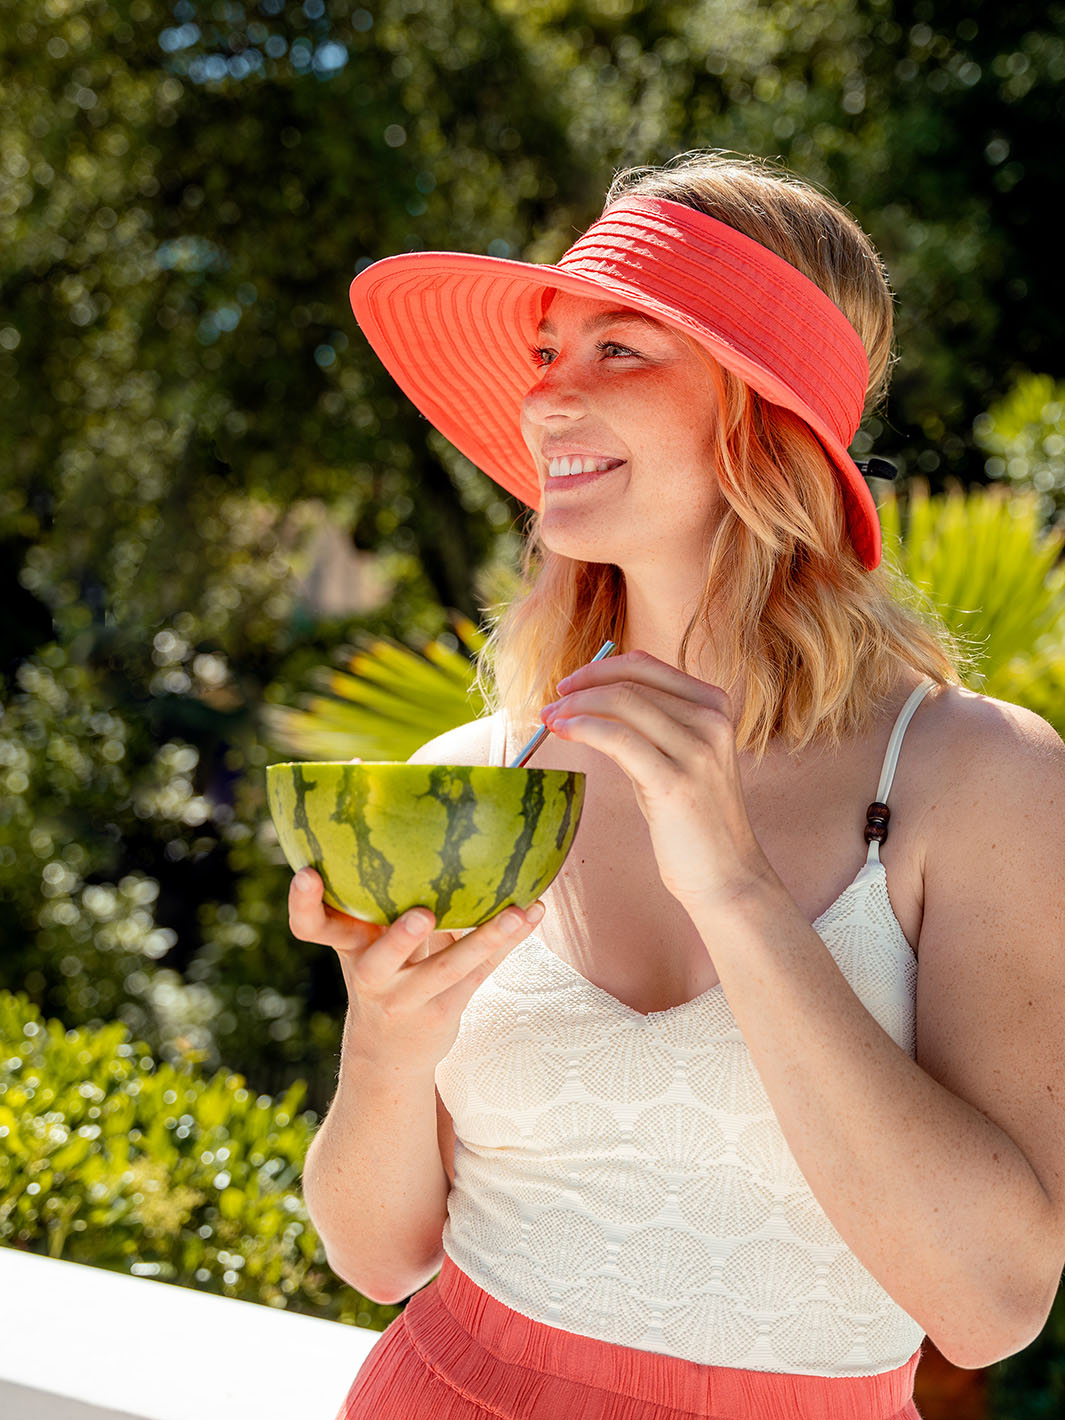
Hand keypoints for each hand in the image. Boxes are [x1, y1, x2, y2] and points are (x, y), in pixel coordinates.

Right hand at [288, 868, 543, 1073]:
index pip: (310, 926)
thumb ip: (381, 895)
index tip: (306, 873)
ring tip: (517, 912)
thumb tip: (410, 811)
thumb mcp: (366, 939)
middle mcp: (371, 977)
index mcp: (347, 947)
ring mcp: (406, 1000)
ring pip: (448, 970)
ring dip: (484, 939)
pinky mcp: (441, 1013)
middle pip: (379, 962)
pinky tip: (534, 913)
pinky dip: (508, 942)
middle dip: (399, 940)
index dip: (302, 903)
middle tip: (422, 915)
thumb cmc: (381, 971)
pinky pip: (479, 974)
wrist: (386, 1054)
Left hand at [540, 649, 771, 914]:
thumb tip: (591, 702)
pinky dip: (585, 728)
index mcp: (714, 705)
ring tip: (549, 720)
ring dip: (576, 707)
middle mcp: (711, 720)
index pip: (646, 666)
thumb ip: (648, 726)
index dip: (599, 670)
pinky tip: (565, 732)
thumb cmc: (692, 819)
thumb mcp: (675, 758)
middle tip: (549, 707)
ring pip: (623, 703)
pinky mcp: (676, 782)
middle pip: (631, 682)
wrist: (726, 876)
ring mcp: (698, 750)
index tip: (567, 686)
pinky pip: (619, 739)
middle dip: (581, 689)